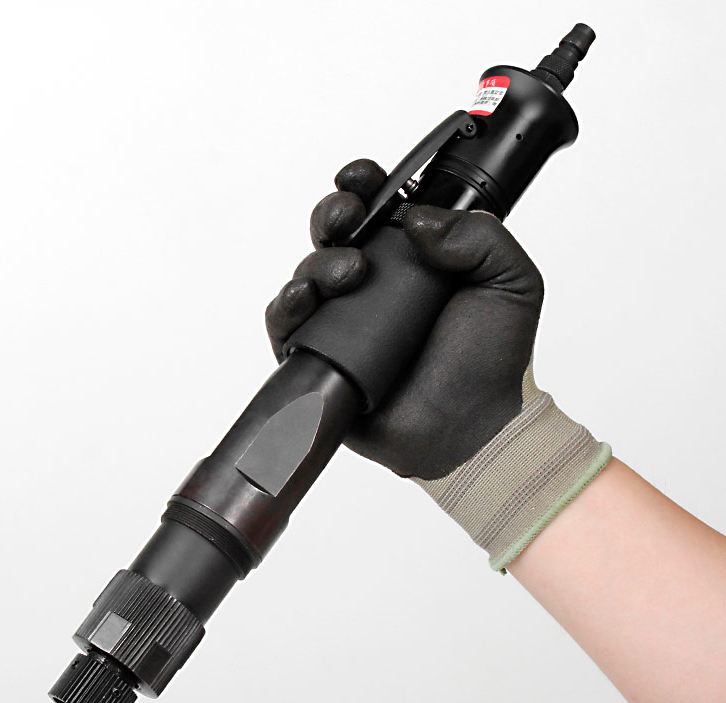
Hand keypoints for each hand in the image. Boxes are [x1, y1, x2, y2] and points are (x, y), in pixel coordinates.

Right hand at [265, 158, 544, 479]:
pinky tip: (304, 298)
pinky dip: (285, 305)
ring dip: (319, 261)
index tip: (362, 179)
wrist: (471, 428)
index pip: (378, 207)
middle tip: (349, 219)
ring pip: (309, 271)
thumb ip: (480, 236)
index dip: (363, 186)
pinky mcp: (320, 356)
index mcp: (415, 258)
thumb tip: (416, 217)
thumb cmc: (491, 361)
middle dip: (332, 213)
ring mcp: (344, 319)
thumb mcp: (511, 282)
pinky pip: (286, 323)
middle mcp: (375, 283)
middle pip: (334, 232)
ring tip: (350, 273)